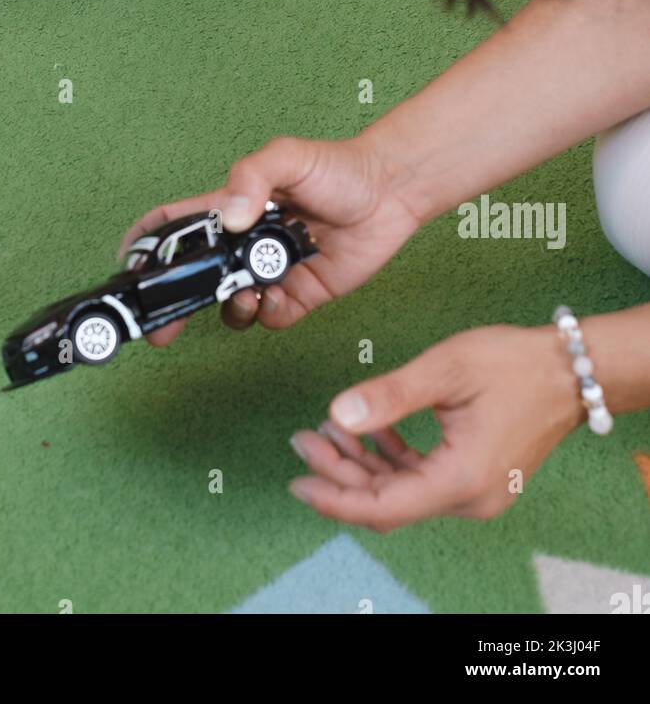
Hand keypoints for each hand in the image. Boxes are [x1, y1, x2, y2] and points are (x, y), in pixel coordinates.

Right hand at [119, 133, 422, 345]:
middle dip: (172, 303)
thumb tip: (230, 218)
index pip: (176, 225)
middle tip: (162, 328)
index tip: (126, 265)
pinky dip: (267, 315)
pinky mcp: (301, 293)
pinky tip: (279, 297)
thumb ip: (252, 178)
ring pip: (231, 304)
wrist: (392, 192)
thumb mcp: (287, 156)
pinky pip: (271, 318)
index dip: (146, 243)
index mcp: (232, 209)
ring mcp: (271, 271)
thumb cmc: (338, 166)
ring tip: (245, 296)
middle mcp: (245, 244)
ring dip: (229, 309)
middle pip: (195, 278)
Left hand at [289, 324, 585, 529]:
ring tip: (326, 432)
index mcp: (461, 478)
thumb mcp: (445, 369)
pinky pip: (423, 481)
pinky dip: (391, 462)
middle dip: (341, 474)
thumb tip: (338, 416)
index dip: (336, 497)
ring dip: (363, 466)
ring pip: (403, 493)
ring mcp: (476, 492)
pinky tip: (368, 434)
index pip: (383, 505)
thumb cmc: (513, 364)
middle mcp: (470, 497)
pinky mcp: (478, 479)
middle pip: (388, 502)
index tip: (298, 481)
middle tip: (303, 440)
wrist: (571, 369)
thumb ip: (389, 396)